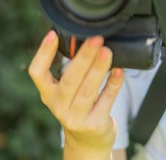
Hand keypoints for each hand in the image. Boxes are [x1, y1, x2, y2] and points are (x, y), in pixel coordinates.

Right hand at [28, 30, 123, 156]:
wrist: (88, 140)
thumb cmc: (80, 107)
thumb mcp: (70, 92)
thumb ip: (75, 71)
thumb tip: (88, 41)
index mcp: (50, 94)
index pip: (38, 73)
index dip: (43, 53)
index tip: (53, 34)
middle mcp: (59, 106)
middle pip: (69, 79)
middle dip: (83, 57)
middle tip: (96, 39)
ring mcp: (76, 117)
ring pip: (87, 90)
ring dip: (98, 69)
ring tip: (107, 52)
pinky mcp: (95, 124)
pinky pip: (106, 99)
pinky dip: (113, 84)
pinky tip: (119, 70)